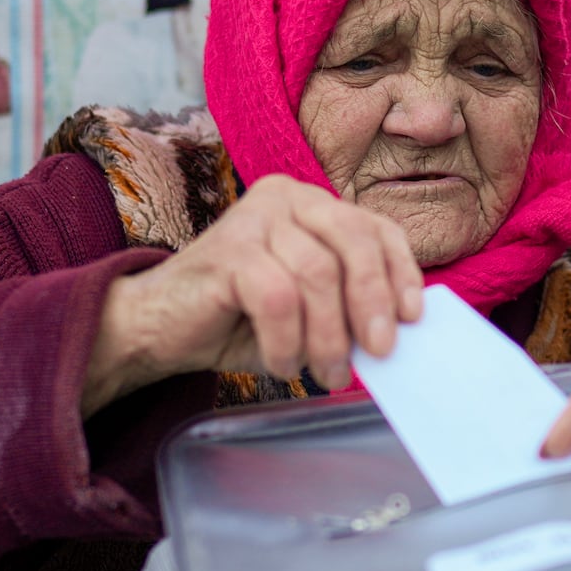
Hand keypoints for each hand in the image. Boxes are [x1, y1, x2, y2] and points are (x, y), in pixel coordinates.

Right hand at [81, 175, 424, 415]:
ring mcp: (253, 219)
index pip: (374, 227)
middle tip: (378, 353)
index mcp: (311, 204)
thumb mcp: (308, 307)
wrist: (158, 329)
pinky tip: (280, 362)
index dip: (400, 272)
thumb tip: (400, 332)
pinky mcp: (227, 250)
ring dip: (327, 336)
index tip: (412, 318)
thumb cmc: (238, 319)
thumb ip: (348, 304)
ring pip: (318, 275)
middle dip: (372, 302)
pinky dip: (287, 341)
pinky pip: (279, 299)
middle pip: (354, 242)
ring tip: (323, 372)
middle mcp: (285, 198)